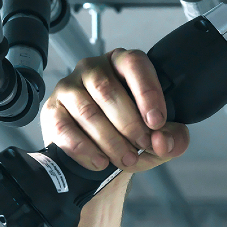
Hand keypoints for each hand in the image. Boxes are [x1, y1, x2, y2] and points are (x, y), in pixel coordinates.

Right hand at [42, 48, 189, 172]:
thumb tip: (163, 141)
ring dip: (110, 140)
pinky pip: (65, 129)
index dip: (147, 93)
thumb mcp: (160, 136)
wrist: (99, 153)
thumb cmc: (131, 134)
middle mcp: (93, 69)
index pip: (134, 65)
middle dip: (130, 124)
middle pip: (107, 90)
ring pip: (87, 111)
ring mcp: (68, 87)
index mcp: (122, 63)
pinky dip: (85, 150)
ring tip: (126, 159)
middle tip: (143, 145)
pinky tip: (100, 162)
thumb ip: (174, 138)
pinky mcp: (52, 110)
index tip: (157, 123)